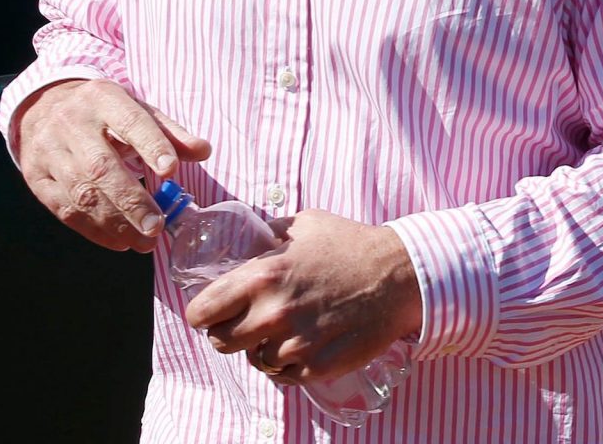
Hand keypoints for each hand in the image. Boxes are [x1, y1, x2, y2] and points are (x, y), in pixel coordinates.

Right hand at [12, 78, 211, 251]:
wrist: (42, 106)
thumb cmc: (102, 113)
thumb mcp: (136, 109)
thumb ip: (169, 132)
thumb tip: (203, 151)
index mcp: (103, 99)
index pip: (130, 122)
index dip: (152, 146)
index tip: (172, 171)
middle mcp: (72, 124)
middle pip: (101, 166)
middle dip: (131, 201)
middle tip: (156, 226)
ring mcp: (50, 151)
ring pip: (81, 193)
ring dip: (115, 223)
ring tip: (144, 241)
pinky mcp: (37, 177)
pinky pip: (64, 209)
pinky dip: (93, 230)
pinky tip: (118, 241)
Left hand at [191, 208, 424, 384]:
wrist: (401, 275)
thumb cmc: (352, 245)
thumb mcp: (304, 225)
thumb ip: (268, 236)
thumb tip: (245, 240)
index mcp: (262, 277)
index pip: (201, 312)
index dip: (204, 312)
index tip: (213, 311)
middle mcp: (273, 314)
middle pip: (220, 343)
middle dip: (230, 332)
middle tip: (249, 322)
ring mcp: (296, 345)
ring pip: (254, 361)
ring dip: (264, 348)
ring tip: (286, 331)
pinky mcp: (318, 366)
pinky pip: (284, 376)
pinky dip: (290, 364)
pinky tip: (306, 344)